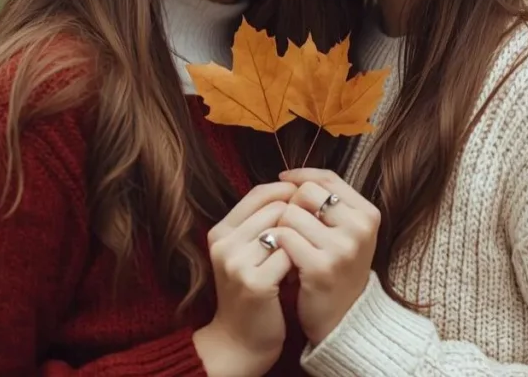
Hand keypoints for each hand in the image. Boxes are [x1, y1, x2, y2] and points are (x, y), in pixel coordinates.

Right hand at [194, 182, 296, 376]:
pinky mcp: (255, 284)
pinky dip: (299, 262)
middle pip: (275, 208)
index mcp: (220, 231)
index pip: (258, 192)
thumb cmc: (251, 290)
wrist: (240, 340)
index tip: (305, 202)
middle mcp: (224, 244)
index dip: (286, 191)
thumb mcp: (245, 251)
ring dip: (299, 241)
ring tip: (301, 255)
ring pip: (284, 230)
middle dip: (297, 218)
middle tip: (306, 236)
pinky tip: (299, 274)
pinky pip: (289, 256)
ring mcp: (237, 264)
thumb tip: (295, 186)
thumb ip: (260, 222)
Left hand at [272, 169, 379, 344]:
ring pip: (290, 214)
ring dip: (281, 229)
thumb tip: (288, 176)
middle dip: (291, 206)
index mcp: (368, 214)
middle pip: (306, 192)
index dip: (301, 176)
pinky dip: (276, 246)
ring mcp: (342, 248)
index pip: (327, 179)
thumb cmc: (338, 269)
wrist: (344, 321)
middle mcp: (359, 227)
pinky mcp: (320, 267)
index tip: (283, 182)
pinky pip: (283, 237)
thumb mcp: (345, 232)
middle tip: (291, 229)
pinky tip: (284, 261)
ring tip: (288, 249)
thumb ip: (327, 202)